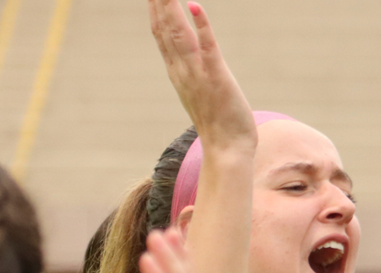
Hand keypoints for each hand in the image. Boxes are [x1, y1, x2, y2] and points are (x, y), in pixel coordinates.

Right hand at [149, 0, 253, 146]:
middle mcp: (182, 70)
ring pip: (179, 35)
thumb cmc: (217, 121)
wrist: (227, 149)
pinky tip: (195, 6)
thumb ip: (190, 71)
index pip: (160, 34)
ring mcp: (198, 74)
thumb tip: (187, 56)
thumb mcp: (197, 90)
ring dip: (171, 7)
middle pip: (165, 29)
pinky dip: (201, 26)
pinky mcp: (217, 78)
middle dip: (158, 2)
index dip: (154, 9)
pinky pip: (208, 48)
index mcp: (177, 71)